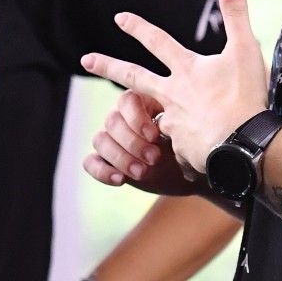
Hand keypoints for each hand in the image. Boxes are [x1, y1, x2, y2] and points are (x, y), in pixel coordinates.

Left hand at [82, 0, 268, 176]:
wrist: (243, 143)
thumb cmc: (245, 96)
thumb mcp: (244, 49)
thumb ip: (236, 13)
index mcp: (186, 69)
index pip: (157, 42)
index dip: (139, 28)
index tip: (118, 18)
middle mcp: (171, 94)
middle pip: (133, 77)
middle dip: (108, 66)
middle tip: (86, 59)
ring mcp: (171, 122)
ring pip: (158, 119)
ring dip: (159, 122)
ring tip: (182, 129)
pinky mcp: (178, 149)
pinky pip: (179, 149)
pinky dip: (188, 150)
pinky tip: (201, 156)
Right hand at [84, 91, 198, 194]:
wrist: (190, 174)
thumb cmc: (188, 148)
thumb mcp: (185, 134)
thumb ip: (174, 124)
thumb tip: (165, 123)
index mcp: (141, 103)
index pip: (127, 100)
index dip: (137, 118)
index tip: (155, 136)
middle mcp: (122, 117)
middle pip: (112, 121)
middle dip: (132, 143)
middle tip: (154, 158)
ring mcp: (112, 139)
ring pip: (100, 140)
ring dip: (120, 157)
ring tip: (142, 172)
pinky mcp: (106, 161)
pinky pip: (90, 162)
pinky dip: (102, 171)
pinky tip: (120, 180)